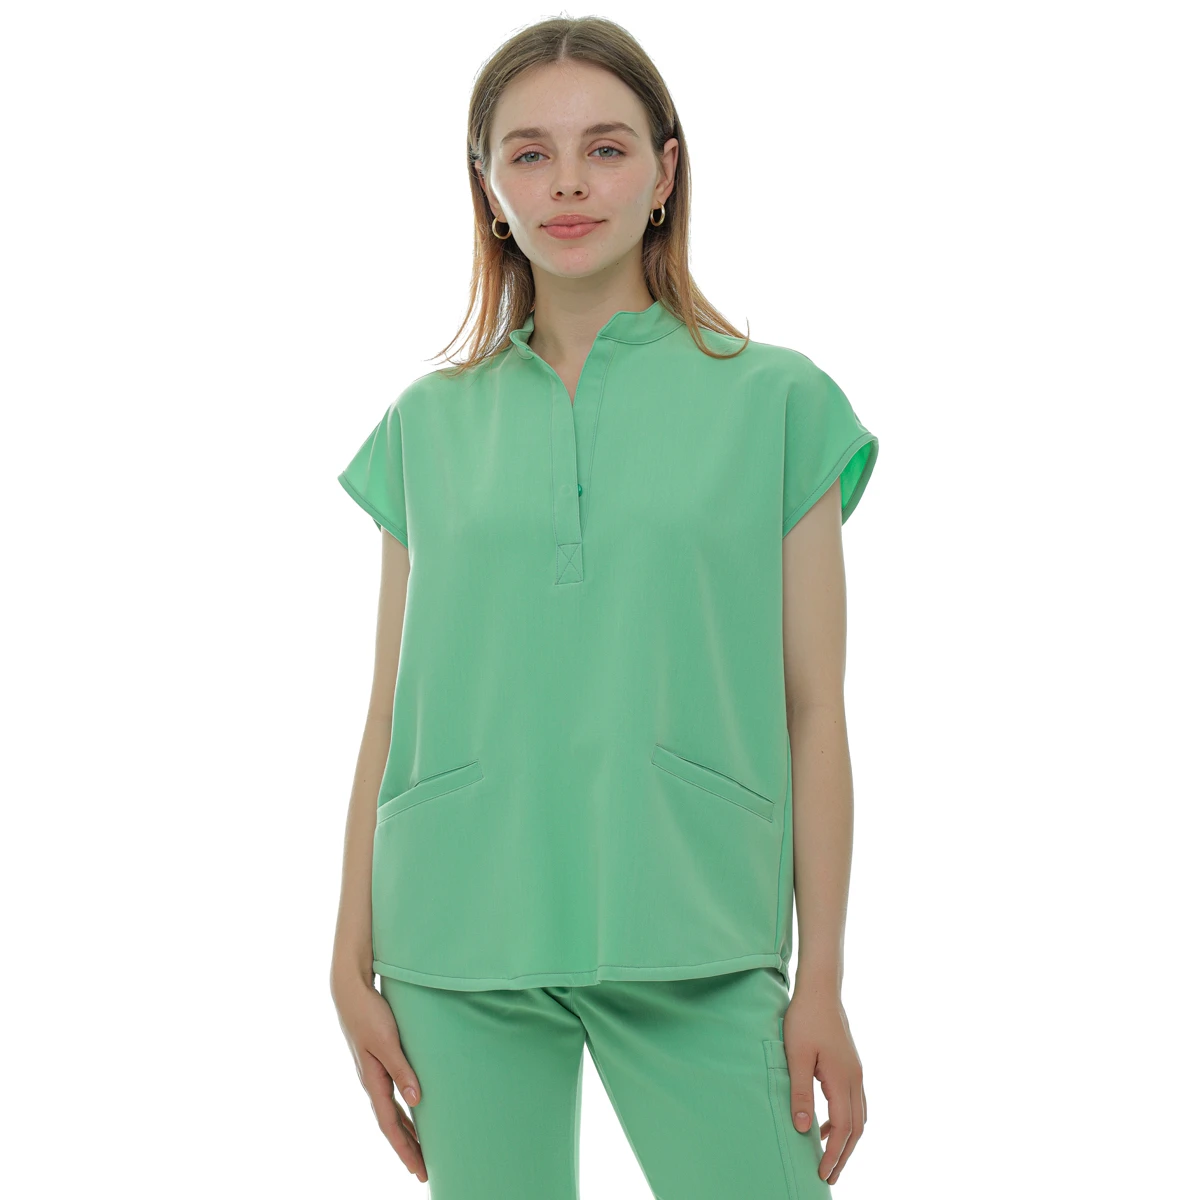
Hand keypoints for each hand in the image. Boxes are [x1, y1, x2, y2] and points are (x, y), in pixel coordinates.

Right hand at [332, 971, 427, 1183]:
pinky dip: (404, 1110)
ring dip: (407, 1132)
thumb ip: (401, 1070)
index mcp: (373, 1082)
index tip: (418, 1169)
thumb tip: (416, 1100)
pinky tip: (415, 1111)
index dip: (404, 1148)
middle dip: (407, 1148)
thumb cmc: (369, 1014)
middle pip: (391, 1125)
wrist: (352, 992)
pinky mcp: (379, 1061)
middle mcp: (373, 1082)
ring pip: (392, 1112)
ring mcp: (374, 1073)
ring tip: (421, 1150)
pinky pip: (393, 1095)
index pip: (390, 1125)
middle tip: (423, 1171)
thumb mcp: (387, 1042)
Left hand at [782, 985, 866, 1184]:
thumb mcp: (796, 1056)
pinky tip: (824, 1123)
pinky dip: (844, 1121)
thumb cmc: (804, 1019)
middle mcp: (855, 1079)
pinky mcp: (851, 1066)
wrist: (820, 990)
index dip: (834, 1154)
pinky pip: (854, 1103)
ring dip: (846, 1140)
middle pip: (856, 1129)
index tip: (822, 1173)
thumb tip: (803, 1129)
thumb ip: (801, 1092)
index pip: (842, 1129)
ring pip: (858, 1117)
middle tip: (829, 1176)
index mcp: (842, 1080)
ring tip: (828, 1156)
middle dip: (844, 1155)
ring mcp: (856, 1072)